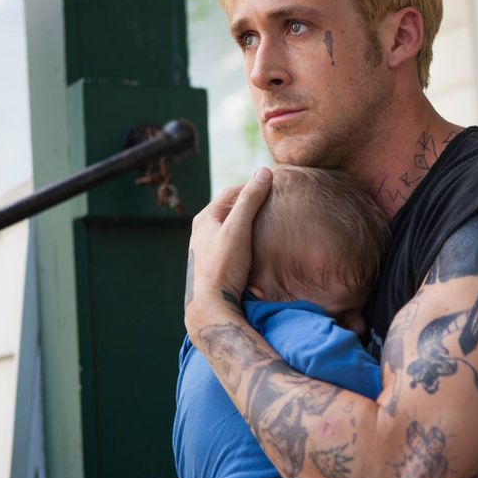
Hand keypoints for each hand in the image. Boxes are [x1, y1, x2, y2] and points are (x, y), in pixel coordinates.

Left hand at [186, 168, 271, 317]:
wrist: (211, 306)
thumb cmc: (223, 266)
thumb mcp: (239, 229)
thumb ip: (250, 200)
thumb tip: (264, 171)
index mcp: (205, 218)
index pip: (232, 192)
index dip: (253, 187)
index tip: (274, 186)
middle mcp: (203, 231)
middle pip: (231, 209)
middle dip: (251, 204)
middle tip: (274, 203)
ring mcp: (207, 249)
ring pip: (231, 228)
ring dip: (248, 223)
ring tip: (268, 223)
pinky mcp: (214, 264)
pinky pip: (232, 243)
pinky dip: (245, 239)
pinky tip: (257, 246)